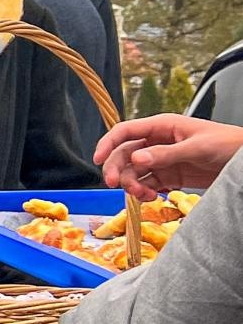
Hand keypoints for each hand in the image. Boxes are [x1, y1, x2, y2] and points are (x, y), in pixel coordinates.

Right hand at [95, 114, 242, 198]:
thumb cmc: (227, 144)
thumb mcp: (196, 147)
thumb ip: (166, 154)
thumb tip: (137, 159)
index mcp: (161, 127)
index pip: (125, 131)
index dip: (108, 144)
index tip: (97, 160)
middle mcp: (157, 142)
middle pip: (124, 155)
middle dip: (118, 170)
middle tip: (116, 186)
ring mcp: (161, 160)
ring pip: (134, 172)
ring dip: (133, 184)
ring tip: (144, 195)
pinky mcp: (169, 176)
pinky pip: (147, 184)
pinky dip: (145, 192)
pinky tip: (152, 197)